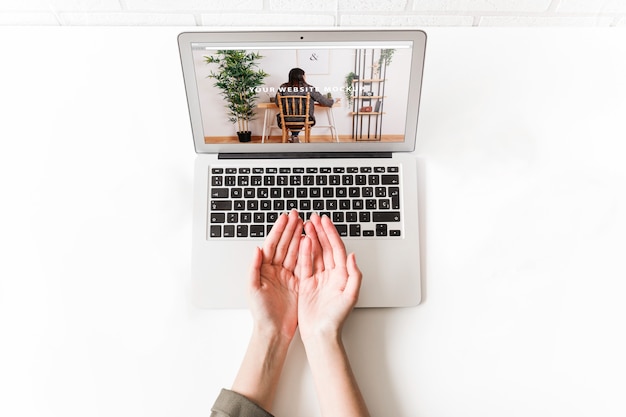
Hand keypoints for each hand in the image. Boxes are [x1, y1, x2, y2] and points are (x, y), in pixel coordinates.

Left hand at [248, 210, 302, 339]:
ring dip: (298, 237)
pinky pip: (303, 264)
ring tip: (304, 224)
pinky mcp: (298, 283)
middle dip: (290, 229)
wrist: (274, 331)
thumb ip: (254, 268)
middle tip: (297, 215)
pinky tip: (311, 242)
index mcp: (264, 269)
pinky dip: (307, 253)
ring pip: (294, 252)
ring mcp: (288, 276)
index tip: (285, 218)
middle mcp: (276, 270)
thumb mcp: (253, 290)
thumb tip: (256, 249)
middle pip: (284, 245)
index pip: (272, 245)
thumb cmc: (261, 313)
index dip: (278, 231)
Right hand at [297, 213, 361, 342]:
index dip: (331, 234)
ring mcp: (318, 278)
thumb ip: (354, 275)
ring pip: (315, 253)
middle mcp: (331, 275)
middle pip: (325, 247)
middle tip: (314, 218)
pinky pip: (304, 264)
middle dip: (320, 231)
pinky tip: (300, 242)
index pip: (337, 249)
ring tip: (305, 225)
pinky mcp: (307, 284)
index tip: (325, 221)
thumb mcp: (350, 296)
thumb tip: (353, 256)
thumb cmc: (336, 319)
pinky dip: (303, 252)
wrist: (321, 334)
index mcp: (342, 275)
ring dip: (311, 238)